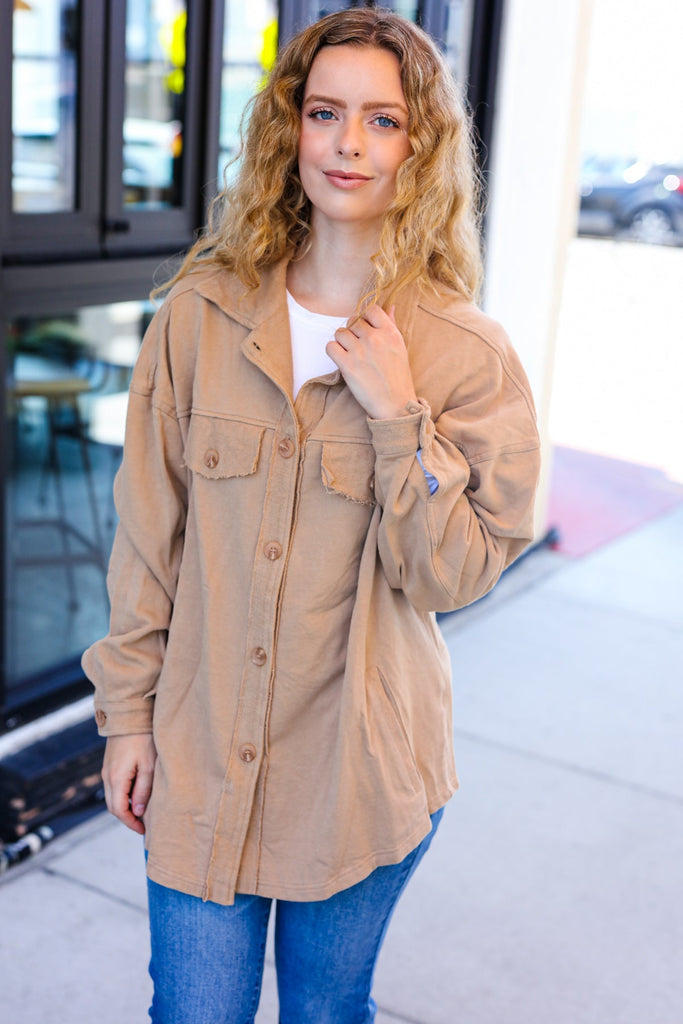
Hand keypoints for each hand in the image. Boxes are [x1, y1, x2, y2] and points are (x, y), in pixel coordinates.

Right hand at [102, 734, 156, 834]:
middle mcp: (107, 776)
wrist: (130, 715)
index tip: (144, 831)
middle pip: (113, 806)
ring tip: (143, 811)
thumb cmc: (143, 738)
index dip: (131, 823)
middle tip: (144, 825)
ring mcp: (106, 769)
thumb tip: (137, 812)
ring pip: (113, 796)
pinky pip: (114, 786)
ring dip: (125, 807)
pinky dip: (123, 795)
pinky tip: (137, 794)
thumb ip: (143, 790)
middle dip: (127, 818)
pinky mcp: (110, 764)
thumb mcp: (148, 765)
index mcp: (116, 778)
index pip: (119, 811)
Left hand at [326, 305, 417, 419]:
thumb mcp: (400, 347)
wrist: (395, 404)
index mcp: (390, 332)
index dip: (365, 318)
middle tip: (358, 347)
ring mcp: (360, 351)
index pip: (371, 309)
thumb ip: (391, 325)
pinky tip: (342, 360)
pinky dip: (333, 352)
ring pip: (340, 333)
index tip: (366, 329)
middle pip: (353, 321)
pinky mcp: (347, 365)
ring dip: (342, 342)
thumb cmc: (398, 377)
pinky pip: (330, 347)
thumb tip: (390, 307)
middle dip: (353, 332)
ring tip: (350, 354)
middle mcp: (374, 339)